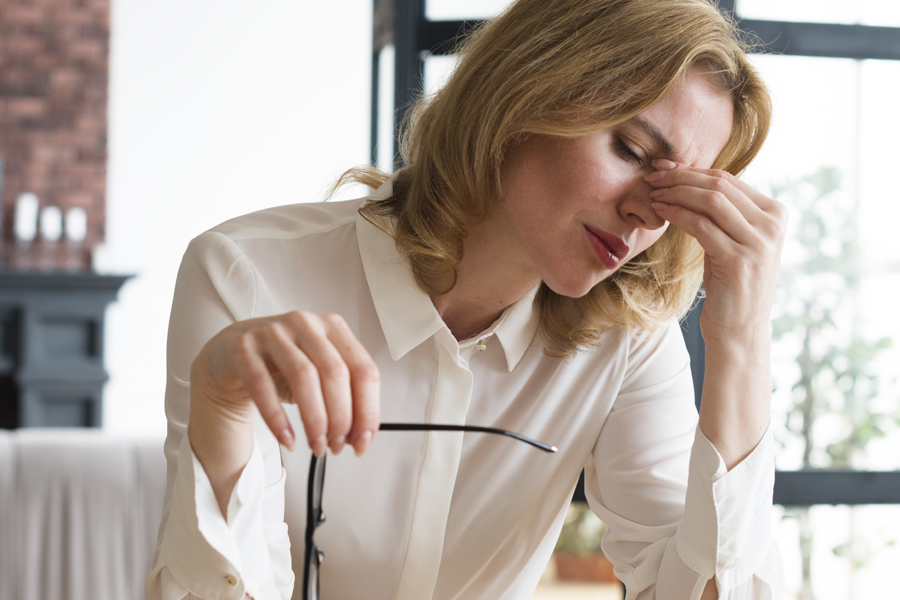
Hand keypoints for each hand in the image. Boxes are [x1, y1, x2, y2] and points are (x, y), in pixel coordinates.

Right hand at [191, 311, 380, 458]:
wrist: (229, 354)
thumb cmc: (281, 366)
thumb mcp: (318, 375)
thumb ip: (341, 399)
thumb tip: (359, 436)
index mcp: (333, 327)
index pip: (364, 369)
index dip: (368, 410)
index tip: (363, 440)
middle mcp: (306, 324)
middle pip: (335, 373)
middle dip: (341, 418)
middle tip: (337, 446)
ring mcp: (273, 332)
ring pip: (303, 377)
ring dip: (315, 420)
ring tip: (316, 446)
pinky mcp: (243, 347)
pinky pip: (262, 385)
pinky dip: (278, 418)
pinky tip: (288, 439)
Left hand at [645, 158, 786, 344]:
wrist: (739, 330)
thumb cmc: (730, 285)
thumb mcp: (733, 241)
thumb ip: (724, 213)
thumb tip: (690, 178)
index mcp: (776, 214)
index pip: (728, 180)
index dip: (692, 171)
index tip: (664, 169)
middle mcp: (773, 225)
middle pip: (719, 185)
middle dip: (680, 177)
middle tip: (652, 178)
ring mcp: (759, 242)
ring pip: (710, 201)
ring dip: (676, 193)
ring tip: (652, 194)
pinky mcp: (739, 260)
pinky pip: (701, 225)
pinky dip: (677, 214)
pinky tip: (660, 212)